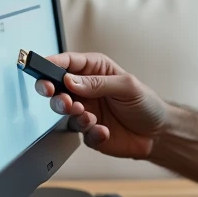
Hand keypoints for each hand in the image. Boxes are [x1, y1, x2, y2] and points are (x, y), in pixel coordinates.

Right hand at [35, 51, 168, 159]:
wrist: (158, 134)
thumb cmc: (146, 103)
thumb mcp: (127, 86)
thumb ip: (98, 83)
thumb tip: (70, 80)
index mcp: (95, 71)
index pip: (68, 63)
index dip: (52, 64)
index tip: (39, 66)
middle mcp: (87, 90)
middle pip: (58, 87)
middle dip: (53, 91)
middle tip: (61, 97)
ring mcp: (86, 111)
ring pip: (65, 111)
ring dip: (73, 114)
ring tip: (87, 116)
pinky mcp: (89, 132)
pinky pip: (81, 133)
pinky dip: (91, 132)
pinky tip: (103, 130)